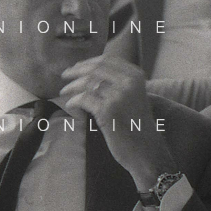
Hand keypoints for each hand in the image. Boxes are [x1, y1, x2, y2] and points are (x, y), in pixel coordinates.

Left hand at [58, 56, 178, 189]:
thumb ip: (120, 84)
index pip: (107, 60)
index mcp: (136, 76)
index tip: (77, 67)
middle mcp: (129, 82)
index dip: (89, 62)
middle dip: (76, 71)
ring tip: (64, 91)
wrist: (147, 151)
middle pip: (95, 69)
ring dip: (72, 86)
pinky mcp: (108, 110)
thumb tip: (92, 74)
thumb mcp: (134, 98)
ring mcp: (118, 95)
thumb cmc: (139, 127)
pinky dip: (73, 101)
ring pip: (87, 83)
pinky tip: (70, 105)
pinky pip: (83, 99)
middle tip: (65, 76)